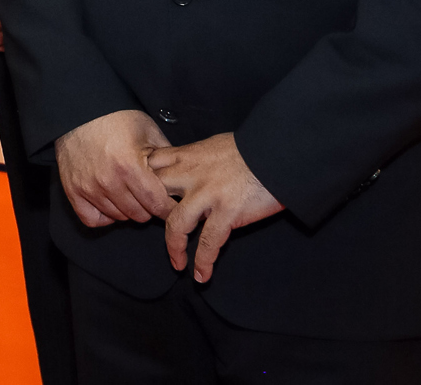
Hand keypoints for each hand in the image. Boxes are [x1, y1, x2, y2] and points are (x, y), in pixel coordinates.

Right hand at [54, 109, 175, 227]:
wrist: (81, 110)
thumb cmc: (116, 118)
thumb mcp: (149, 132)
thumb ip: (167, 159)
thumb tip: (183, 180)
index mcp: (130, 166)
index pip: (157, 205)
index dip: (169, 208)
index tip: (172, 205)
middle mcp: (108, 181)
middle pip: (139, 215)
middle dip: (150, 207)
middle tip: (150, 196)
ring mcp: (88, 187)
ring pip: (119, 217)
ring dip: (128, 210)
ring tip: (131, 195)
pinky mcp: (73, 190)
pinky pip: (92, 219)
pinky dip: (104, 217)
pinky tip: (111, 204)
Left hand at [149, 132, 282, 282]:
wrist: (279, 153)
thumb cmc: (252, 148)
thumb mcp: (214, 145)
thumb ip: (196, 159)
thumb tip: (188, 169)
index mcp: (186, 155)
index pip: (150, 166)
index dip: (141, 182)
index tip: (140, 197)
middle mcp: (191, 174)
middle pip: (154, 195)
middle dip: (149, 215)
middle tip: (154, 233)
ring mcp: (207, 194)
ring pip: (176, 224)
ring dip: (173, 247)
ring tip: (177, 264)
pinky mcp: (227, 211)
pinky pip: (208, 242)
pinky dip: (203, 261)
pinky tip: (202, 274)